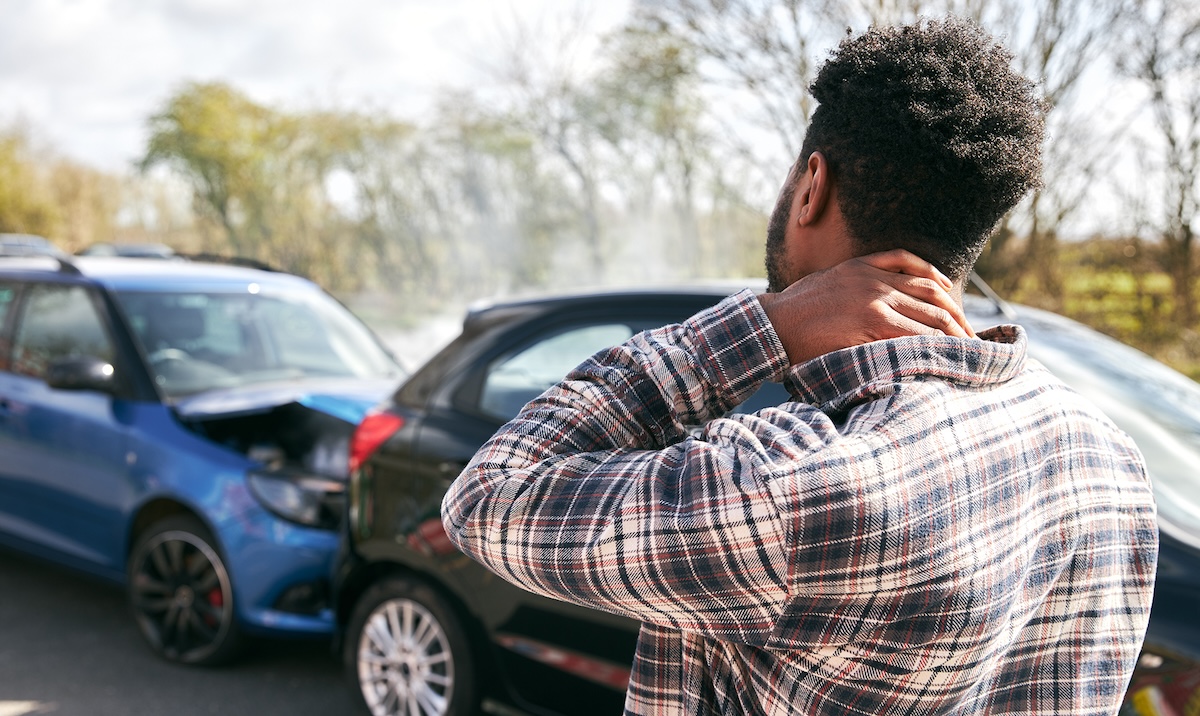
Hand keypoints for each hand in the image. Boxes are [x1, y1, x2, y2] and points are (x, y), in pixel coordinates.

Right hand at [758, 249, 975, 364]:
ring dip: (952, 334)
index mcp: (865, 265)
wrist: (774, 324)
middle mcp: (875, 279)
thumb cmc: (795, 310)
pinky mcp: (871, 322)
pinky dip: (932, 343)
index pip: (920, 272)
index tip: (956, 311)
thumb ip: (856, 283)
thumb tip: (876, 303)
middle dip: (957, 317)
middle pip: (933, 294)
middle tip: (971, 336)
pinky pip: (913, 332)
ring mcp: (875, 300)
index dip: (945, 292)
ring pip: (928, 315)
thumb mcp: (827, 283)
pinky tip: (944, 352)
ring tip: (967, 350)